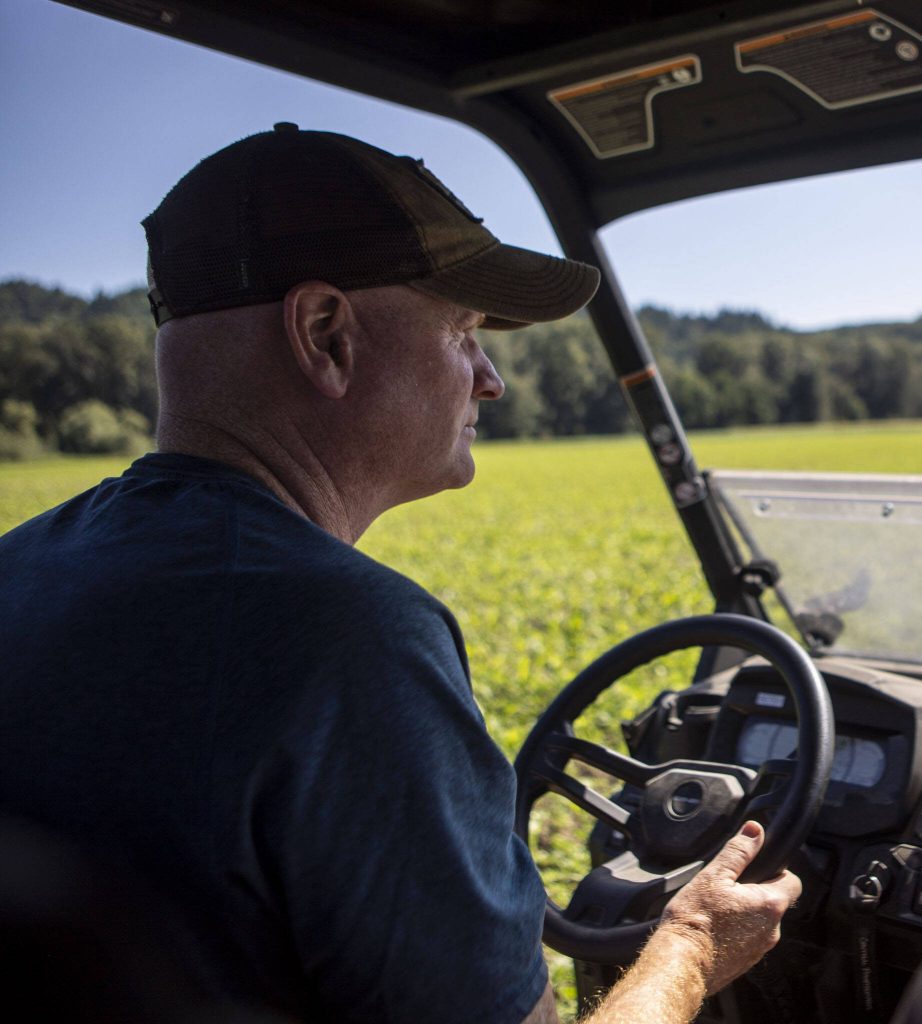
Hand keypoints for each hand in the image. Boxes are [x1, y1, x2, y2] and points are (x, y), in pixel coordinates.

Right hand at [658, 820, 801, 994]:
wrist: (681, 964)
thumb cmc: (695, 920)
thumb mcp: (714, 875)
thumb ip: (738, 851)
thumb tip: (755, 830)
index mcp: (770, 905)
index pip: (792, 881)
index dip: (776, 869)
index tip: (755, 867)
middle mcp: (772, 930)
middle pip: (773, 901)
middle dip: (754, 891)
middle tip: (726, 886)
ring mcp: (760, 950)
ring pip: (759, 921)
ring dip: (744, 912)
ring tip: (715, 908)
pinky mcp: (746, 963)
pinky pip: (747, 939)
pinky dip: (735, 931)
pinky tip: (712, 927)